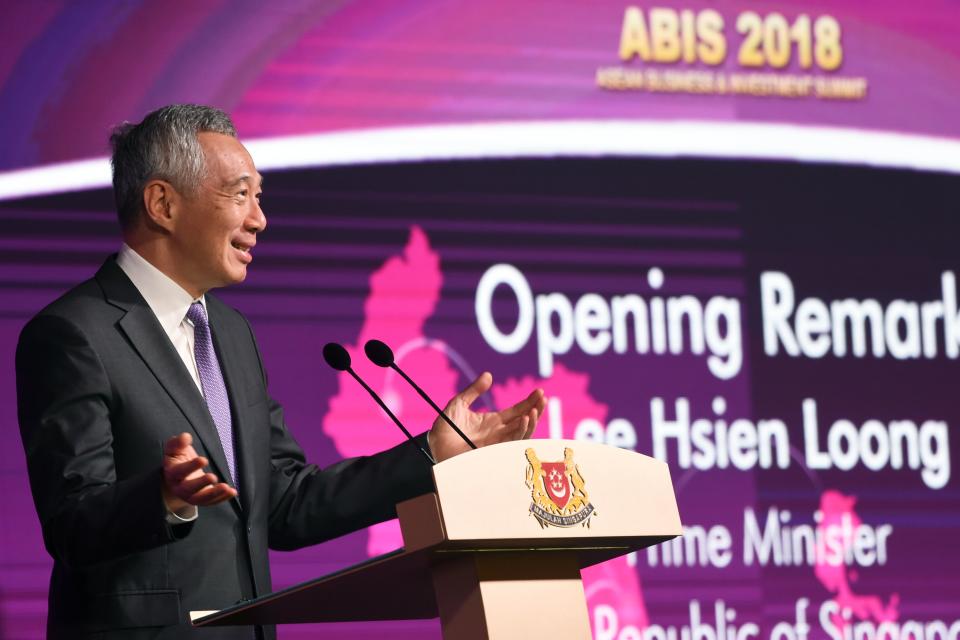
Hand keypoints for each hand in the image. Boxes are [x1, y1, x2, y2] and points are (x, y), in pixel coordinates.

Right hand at [162, 433, 236, 511]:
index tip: (203, 459)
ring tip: (226, 487)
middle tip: (213, 477)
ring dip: (214, 494)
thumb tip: (186, 437)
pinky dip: (222, 498)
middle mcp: (179, 488)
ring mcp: (190, 496)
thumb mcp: (174, 449)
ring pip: (201, 499)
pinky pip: (211, 502)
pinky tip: (232, 492)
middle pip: (188, 489)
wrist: (176, 477)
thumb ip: (178, 442)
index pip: (179, 472)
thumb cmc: (177, 459)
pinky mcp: (201, 499)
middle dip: (201, 484)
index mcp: (172, 474)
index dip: (190, 467)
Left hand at [428, 372, 544, 462]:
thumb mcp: (459, 402)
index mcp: (493, 421)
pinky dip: (521, 430)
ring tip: (536, 409)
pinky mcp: (493, 450)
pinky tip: (524, 419)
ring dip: (532, 421)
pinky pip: (512, 441)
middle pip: (524, 421)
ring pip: (522, 433)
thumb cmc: (445, 426)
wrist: (435, 443)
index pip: (517, 411)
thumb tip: (488, 375)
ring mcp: (497, 442)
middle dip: (536, 409)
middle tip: (544, 397)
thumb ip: (474, 390)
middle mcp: (499, 432)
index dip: (529, 402)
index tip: (540, 392)